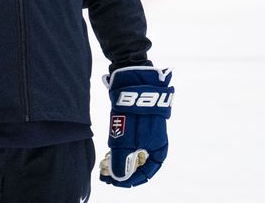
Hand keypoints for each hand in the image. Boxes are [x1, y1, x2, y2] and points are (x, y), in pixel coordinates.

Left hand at [99, 66, 172, 186]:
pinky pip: (129, 140)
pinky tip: (109, 147)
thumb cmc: (135, 113)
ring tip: (105, 162)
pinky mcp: (137, 121)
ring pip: (133, 151)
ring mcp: (146, 131)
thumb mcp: (126, 142)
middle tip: (105, 173)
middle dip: (122, 170)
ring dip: (119, 158)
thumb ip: (121, 162)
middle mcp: (154, 142)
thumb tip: (117, 178)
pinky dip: (120, 146)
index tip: (113, 182)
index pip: (146, 173)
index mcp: (159, 150)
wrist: (133, 82)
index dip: (129, 181)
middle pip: (139, 164)